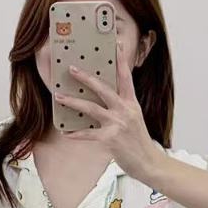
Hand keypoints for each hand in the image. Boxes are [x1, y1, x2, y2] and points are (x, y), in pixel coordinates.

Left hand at [57, 44, 159, 182]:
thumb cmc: (138, 142)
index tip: (116, 44)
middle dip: (86, 78)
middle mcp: (125, 110)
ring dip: (73, 101)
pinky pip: (88, 134)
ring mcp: (117, 124)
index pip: (126, 77)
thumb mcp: (134, 120)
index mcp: (132, 104)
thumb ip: (121, 108)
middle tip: (72, 69)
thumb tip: (102, 101)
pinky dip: (76, 134)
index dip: (121, 60)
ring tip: (59, 96)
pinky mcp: (110, 140)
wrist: (148, 163)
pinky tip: (66, 132)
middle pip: (103, 89)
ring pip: (91, 108)